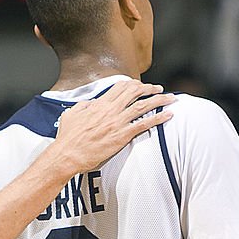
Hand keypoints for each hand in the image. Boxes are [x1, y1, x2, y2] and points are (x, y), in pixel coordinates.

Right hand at [50, 81, 175, 174]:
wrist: (68, 155)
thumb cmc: (67, 138)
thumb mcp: (71, 114)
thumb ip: (83, 105)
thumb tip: (91, 103)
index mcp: (99, 104)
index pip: (121, 87)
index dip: (133, 84)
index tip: (140, 85)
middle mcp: (110, 110)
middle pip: (135, 92)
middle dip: (150, 88)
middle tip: (159, 89)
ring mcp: (117, 123)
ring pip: (143, 105)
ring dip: (159, 100)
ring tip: (170, 98)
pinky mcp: (122, 136)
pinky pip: (144, 124)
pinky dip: (158, 118)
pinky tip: (168, 115)